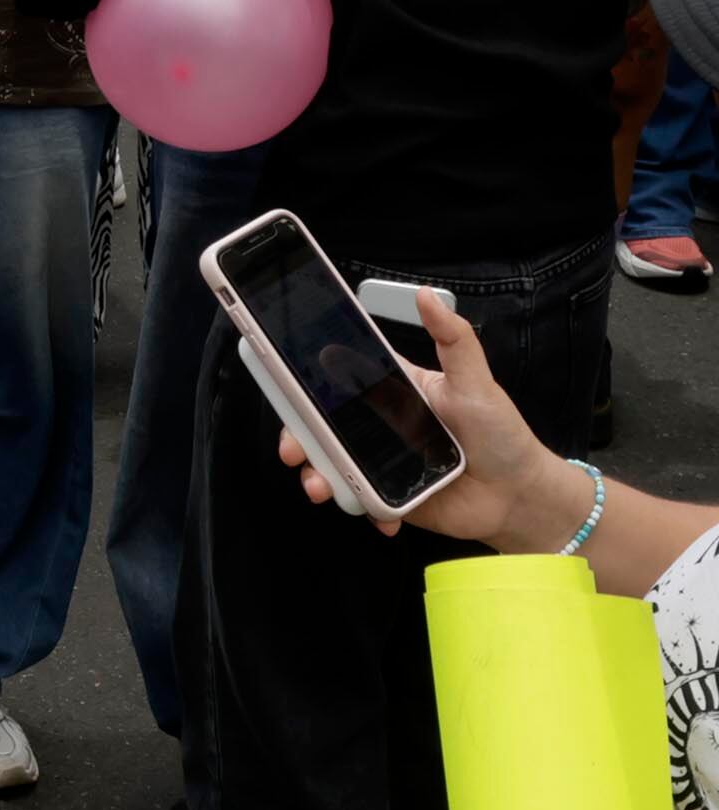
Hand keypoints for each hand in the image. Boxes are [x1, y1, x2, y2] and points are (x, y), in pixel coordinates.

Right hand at [274, 289, 565, 547]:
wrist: (520, 496)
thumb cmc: (501, 434)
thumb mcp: (476, 382)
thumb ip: (453, 339)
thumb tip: (426, 294)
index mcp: (393, 393)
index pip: (339, 383)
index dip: (308, 387)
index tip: (288, 392)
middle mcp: (379, 427)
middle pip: (322, 427)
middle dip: (298, 438)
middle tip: (294, 451)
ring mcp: (381, 464)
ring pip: (332, 466)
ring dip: (317, 477)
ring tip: (322, 488)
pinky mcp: (389, 497)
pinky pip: (361, 502)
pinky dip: (361, 508)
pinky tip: (379, 515)